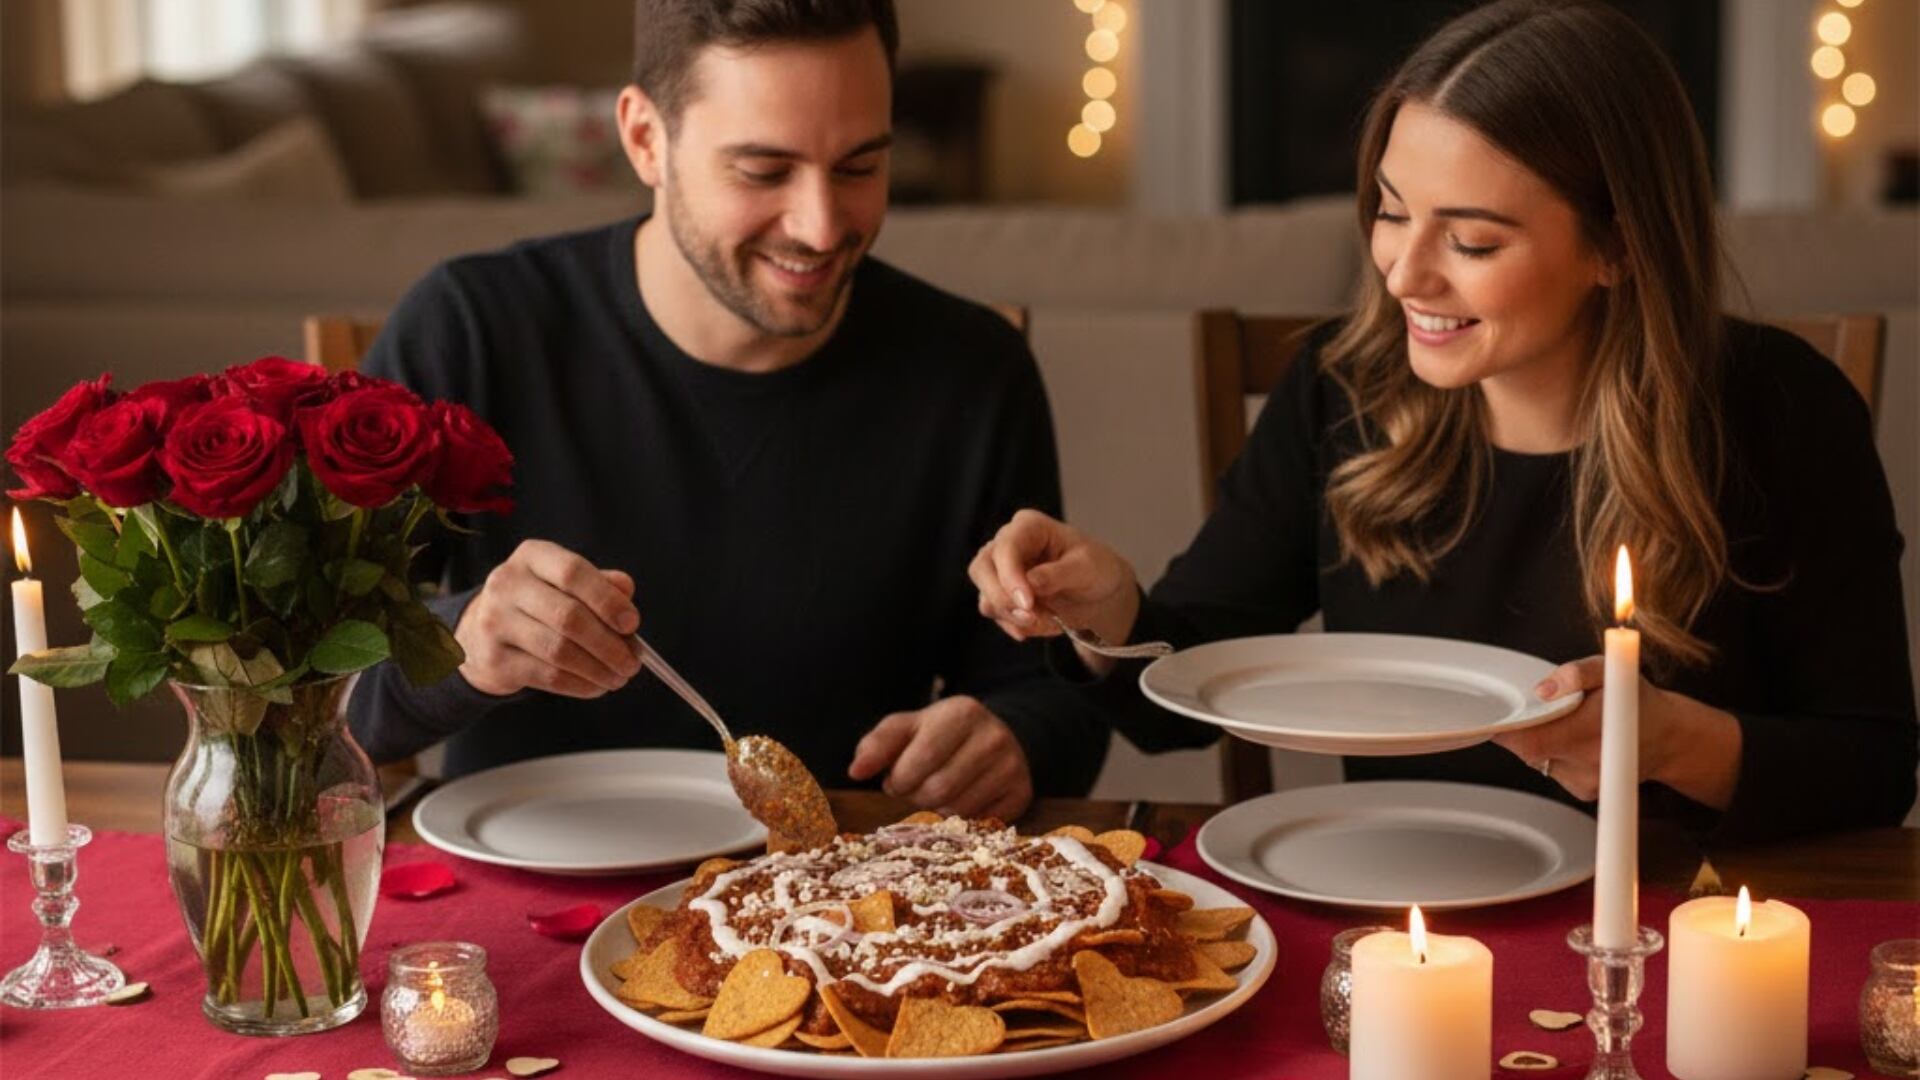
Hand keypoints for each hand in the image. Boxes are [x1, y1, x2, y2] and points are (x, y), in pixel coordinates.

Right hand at [454, 539, 642, 697]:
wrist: (479, 633)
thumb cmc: (538, 604)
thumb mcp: (566, 584)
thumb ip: (601, 585)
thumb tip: (626, 595)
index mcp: (532, 557)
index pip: (573, 572)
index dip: (607, 600)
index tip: (633, 623)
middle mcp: (507, 584)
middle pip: (568, 617)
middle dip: (609, 644)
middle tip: (632, 662)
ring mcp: (495, 622)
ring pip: (559, 651)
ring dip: (598, 669)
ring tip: (619, 677)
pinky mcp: (494, 659)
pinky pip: (547, 676)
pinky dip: (580, 685)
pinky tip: (596, 686)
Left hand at [846, 695, 1033, 819]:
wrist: (999, 736)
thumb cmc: (942, 734)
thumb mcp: (909, 728)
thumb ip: (878, 744)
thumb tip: (855, 771)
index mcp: (962, 713)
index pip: (918, 762)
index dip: (898, 779)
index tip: (897, 777)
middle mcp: (993, 738)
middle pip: (937, 790)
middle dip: (916, 796)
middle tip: (916, 788)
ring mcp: (1011, 767)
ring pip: (958, 811)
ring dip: (937, 810)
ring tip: (937, 791)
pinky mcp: (1022, 794)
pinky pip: (980, 823)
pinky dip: (962, 819)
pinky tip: (961, 800)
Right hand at [968, 509, 1139, 646]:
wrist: (1099, 592)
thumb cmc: (1095, 568)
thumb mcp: (1087, 568)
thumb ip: (1058, 574)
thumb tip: (1030, 582)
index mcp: (1029, 527)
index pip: (1005, 547)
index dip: (1010, 576)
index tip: (1028, 603)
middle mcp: (1008, 545)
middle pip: (981, 569)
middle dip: (1003, 599)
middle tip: (1032, 617)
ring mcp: (1001, 571)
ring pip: (986, 597)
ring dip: (1015, 617)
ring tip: (1049, 621)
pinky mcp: (1001, 595)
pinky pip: (996, 614)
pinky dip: (1017, 626)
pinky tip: (1043, 625)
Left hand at [1492, 655, 1740, 808]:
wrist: (1668, 738)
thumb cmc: (1637, 701)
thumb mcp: (1610, 669)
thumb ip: (1575, 673)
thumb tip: (1542, 691)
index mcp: (1593, 731)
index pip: (1531, 741)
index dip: (1507, 731)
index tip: (1499, 717)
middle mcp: (1590, 763)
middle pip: (1529, 751)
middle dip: (1521, 730)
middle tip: (1532, 711)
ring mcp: (1587, 782)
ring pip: (1537, 760)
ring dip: (1539, 740)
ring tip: (1566, 723)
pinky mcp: (1584, 792)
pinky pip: (1551, 770)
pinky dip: (1552, 753)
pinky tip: (1573, 741)